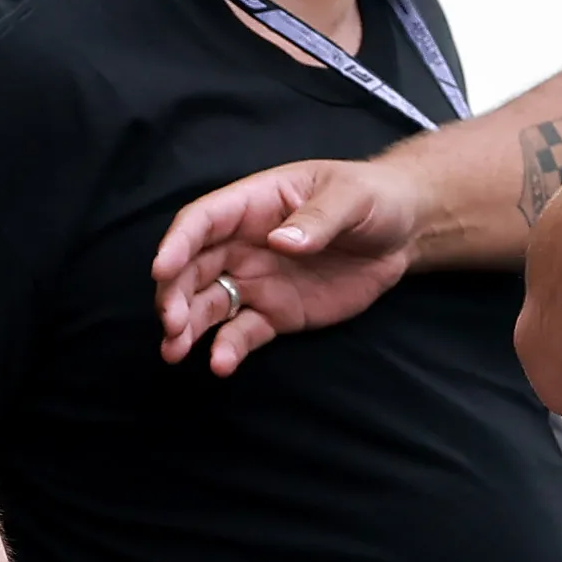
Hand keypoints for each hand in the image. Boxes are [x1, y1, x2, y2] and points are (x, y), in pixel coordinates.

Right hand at [151, 154, 430, 373]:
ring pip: (207, 303)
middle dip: (174, 294)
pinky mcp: (274, 312)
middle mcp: (242, 243)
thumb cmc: (370, 199)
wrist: (399, 233)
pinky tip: (221, 364)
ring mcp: (255, 280)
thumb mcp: (350, 198)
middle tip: (170, 323)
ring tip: (174, 351)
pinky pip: (242, 331)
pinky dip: (228, 347)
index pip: (202, 221)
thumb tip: (282, 241)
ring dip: (188, 326)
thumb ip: (318, 219)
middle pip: (192, 268)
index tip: (162, 268)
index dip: (178, 244)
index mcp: (252, 205)